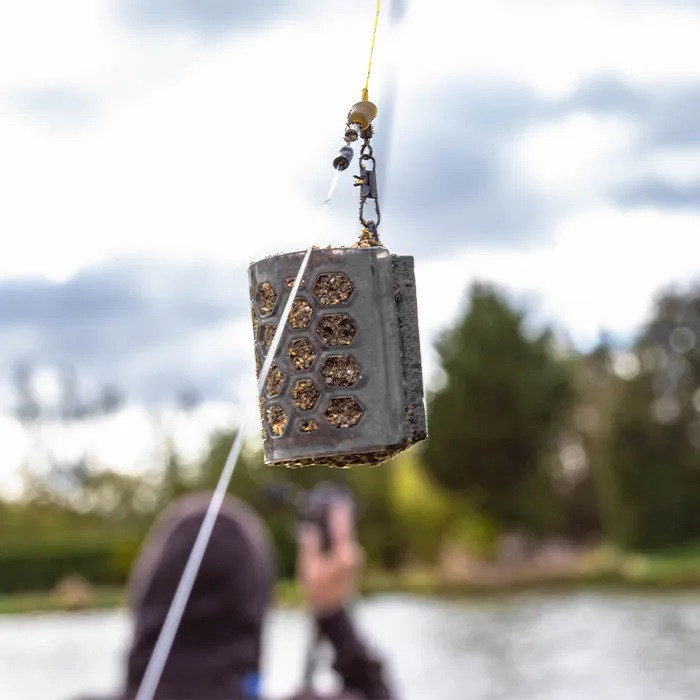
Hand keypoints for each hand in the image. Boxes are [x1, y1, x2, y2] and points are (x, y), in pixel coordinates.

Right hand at [297, 499, 362, 614]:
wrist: (331, 611)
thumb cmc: (318, 591)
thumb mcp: (308, 568)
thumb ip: (309, 546)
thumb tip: (308, 529)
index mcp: (343, 556)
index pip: (341, 530)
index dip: (339, 515)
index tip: (339, 502)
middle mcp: (353, 556)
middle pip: (345, 532)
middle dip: (340, 519)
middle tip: (338, 502)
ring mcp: (356, 560)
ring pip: (345, 539)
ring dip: (339, 529)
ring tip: (333, 513)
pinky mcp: (354, 563)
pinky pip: (346, 546)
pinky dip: (339, 538)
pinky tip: (333, 531)